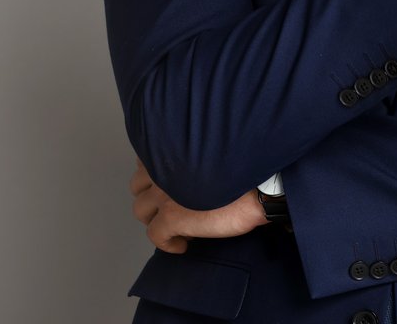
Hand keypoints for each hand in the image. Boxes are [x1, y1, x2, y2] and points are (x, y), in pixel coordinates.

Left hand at [129, 157, 266, 252]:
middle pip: (137, 187)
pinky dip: (166, 243)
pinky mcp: (172, 217)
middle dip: (150, 198)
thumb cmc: (246, 168)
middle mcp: (162, 169)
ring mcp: (164, 194)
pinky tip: (182, 245)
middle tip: (169, 207)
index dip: (154, 177)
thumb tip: (188, 173)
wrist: (260, 186)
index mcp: (172, 150)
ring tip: (175, 226)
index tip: (166, 186)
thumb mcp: (215, 153)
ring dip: (156, 219)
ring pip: (141, 211)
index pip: (144, 162)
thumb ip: (193, 157)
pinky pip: (155, 235)